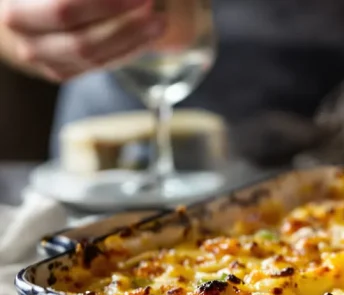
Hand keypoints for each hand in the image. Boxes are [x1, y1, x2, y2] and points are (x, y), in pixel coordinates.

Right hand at [0, 0, 165, 81]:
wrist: (32, 7)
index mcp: (15, 4)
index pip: (64, 9)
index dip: (105, 4)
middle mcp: (20, 32)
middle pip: (80, 39)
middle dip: (124, 25)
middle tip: (151, 6)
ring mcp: (38, 56)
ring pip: (91, 57)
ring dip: (131, 40)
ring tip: (160, 22)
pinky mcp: (59, 71)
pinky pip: (97, 65)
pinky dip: (126, 50)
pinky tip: (146, 35)